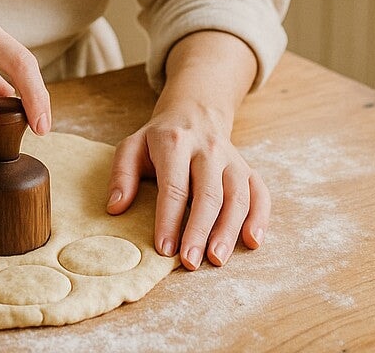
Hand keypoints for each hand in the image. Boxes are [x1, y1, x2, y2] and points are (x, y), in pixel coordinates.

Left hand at [106, 103, 268, 269]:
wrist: (195, 112)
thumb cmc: (160, 138)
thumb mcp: (133, 146)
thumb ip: (122, 174)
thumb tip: (115, 207)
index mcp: (175, 143)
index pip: (174, 186)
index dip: (169, 219)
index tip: (164, 248)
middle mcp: (207, 149)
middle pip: (208, 193)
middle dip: (199, 230)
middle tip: (190, 262)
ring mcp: (231, 158)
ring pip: (236, 196)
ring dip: (229, 230)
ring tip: (216, 259)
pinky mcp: (247, 168)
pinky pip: (260, 192)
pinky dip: (260, 217)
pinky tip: (252, 240)